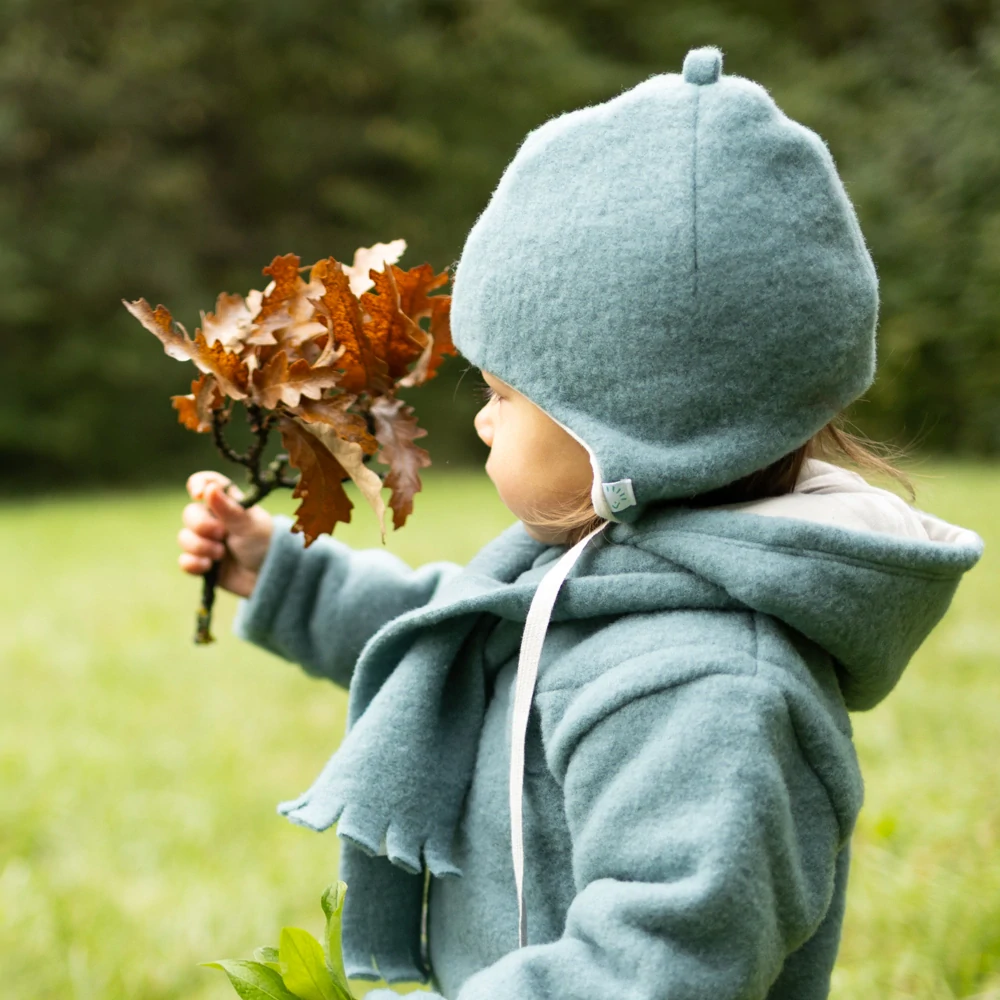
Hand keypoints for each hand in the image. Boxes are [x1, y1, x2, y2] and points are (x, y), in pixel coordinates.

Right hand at [178, 471, 274, 598]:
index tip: (199, 495)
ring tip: (221, 554)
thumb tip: (209, 487)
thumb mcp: (248, 524)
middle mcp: (214, 519)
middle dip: (201, 526)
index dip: (198, 484)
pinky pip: (184, 560)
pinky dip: (195, 564)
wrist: (269, 576)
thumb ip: (228, 508)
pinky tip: (209, 567)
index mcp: (228, 503)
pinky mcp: (203, 562)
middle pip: (190, 513)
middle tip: (221, 534)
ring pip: (184, 538)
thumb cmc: (264, 543)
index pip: (207, 482)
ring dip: (201, 547)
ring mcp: (207, 541)